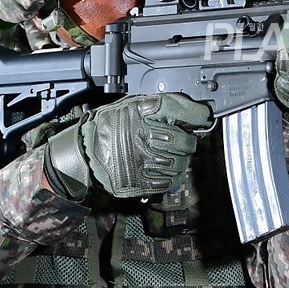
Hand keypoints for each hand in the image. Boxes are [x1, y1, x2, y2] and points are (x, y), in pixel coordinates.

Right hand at [43, 93, 212, 199]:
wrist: (84, 152)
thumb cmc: (110, 127)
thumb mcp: (132, 106)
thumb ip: (160, 105)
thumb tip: (192, 108)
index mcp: (141, 113)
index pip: (178, 108)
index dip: (196, 114)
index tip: (204, 117)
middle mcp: (143, 136)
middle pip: (184, 141)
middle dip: (188, 142)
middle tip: (183, 142)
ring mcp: (141, 161)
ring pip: (179, 164)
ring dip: (179, 161)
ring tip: (169, 157)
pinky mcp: (138, 182)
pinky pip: (168, 182)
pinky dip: (170, 177)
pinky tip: (162, 170)